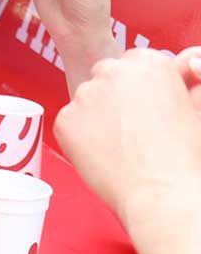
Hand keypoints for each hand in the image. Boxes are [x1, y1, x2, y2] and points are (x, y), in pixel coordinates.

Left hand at [55, 48, 200, 230]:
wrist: (163, 193)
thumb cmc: (185, 154)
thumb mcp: (193, 106)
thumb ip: (184, 79)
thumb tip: (186, 63)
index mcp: (149, 61)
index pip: (132, 64)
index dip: (139, 89)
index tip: (145, 109)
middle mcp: (113, 70)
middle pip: (106, 76)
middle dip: (115, 96)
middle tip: (131, 128)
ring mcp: (84, 94)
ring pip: (87, 100)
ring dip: (97, 116)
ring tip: (122, 145)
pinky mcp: (64, 119)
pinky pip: (70, 124)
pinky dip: (80, 137)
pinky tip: (103, 154)